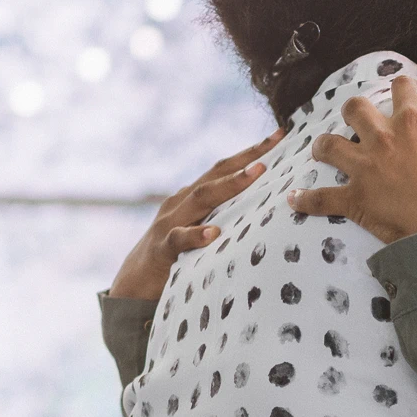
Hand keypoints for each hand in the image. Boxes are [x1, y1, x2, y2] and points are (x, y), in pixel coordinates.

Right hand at [109, 129, 284, 300]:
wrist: (136, 282)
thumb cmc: (180, 255)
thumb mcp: (204, 228)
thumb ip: (228, 216)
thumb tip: (269, 210)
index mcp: (194, 196)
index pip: (225, 168)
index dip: (252, 151)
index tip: (280, 134)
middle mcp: (182, 202)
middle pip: (216, 173)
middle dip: (247, 157)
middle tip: (275, 142)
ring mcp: (170, 222)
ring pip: (201, 198)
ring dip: (230, 185)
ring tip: (257, 173)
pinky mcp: (163, 248)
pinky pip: (179, 238)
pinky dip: (196, 234)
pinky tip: (213, 233)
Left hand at [287, 76, 416, 243]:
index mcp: (411, 122)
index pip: (402, 88)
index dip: (406, 86)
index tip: (409, 92)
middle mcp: (381, 139)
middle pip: (355, 109)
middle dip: (356, 109)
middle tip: (361, 118)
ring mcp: (363, 169)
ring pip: (329, 145)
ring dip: (324, 144)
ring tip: (323, 148)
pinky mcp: (354, 199)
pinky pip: (321, 199)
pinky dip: (305, 200)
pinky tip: (294, 198)